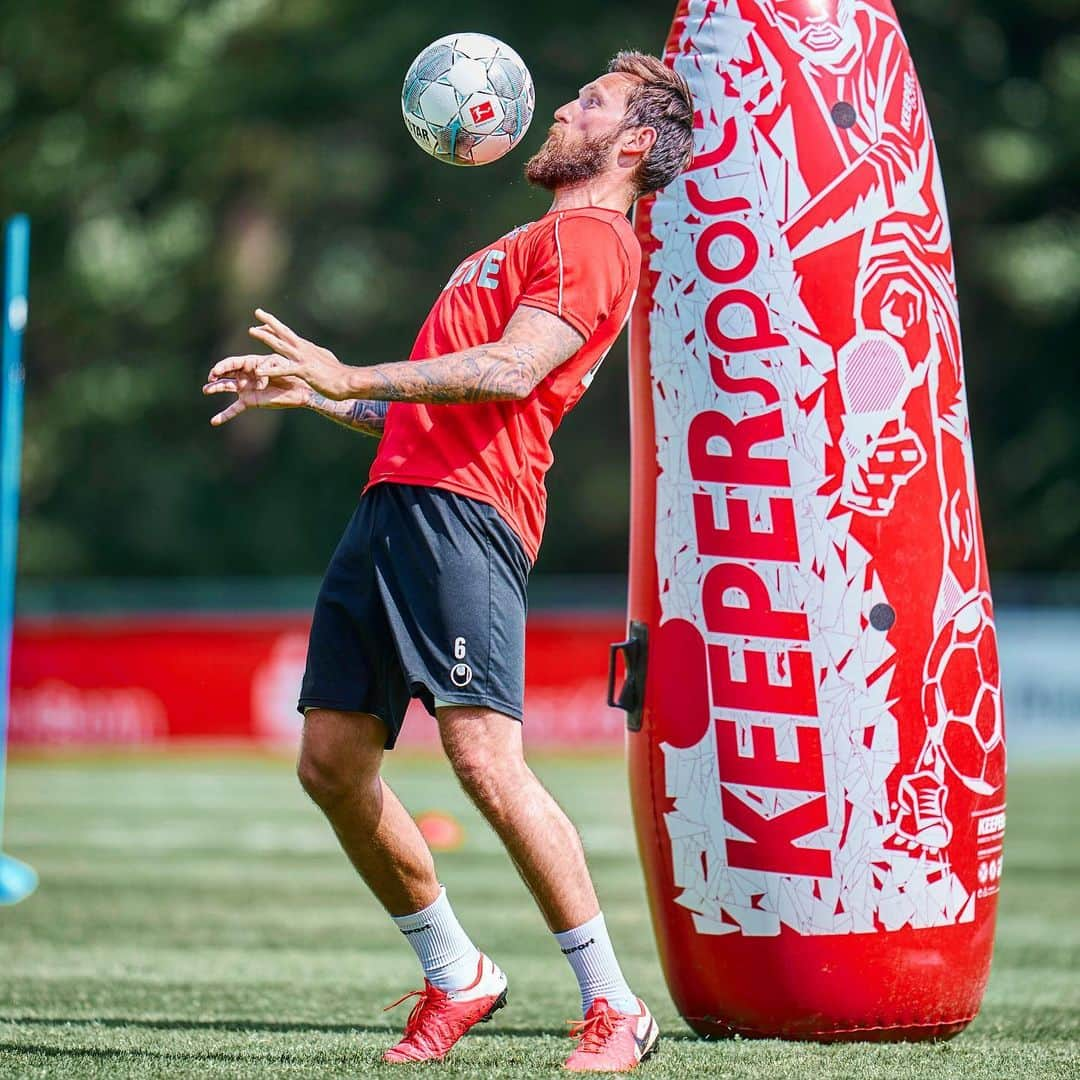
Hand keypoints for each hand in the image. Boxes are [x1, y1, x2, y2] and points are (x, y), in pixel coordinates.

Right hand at [202, 370, 311, 426]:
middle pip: (225, 373)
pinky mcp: (250, 402)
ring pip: (226, 387)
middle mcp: (245, 375)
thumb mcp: (279, 363)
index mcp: (250, 363)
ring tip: (206, 390)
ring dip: (214, 388)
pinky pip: (234, 409)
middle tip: (211, 377)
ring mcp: (245, 389)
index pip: (232, 363)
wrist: (299, 389)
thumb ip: (267, 366)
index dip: (223, 366)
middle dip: (216, 374)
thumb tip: (257, 376)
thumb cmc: (290, 372)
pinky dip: (224, 415)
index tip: (217, 371)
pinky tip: (214, 421)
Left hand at [206, 309, 352, 399]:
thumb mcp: (326, 360)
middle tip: (257, 311)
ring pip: (281, 345)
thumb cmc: (339, 375)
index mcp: (308, 348)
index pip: (289, 335)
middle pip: (284, 332)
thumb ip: (319, 355)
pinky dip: (271, 369)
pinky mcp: (304, 371)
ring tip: (251, 330)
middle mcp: (304, 350)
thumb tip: (319, 352)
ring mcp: (303, 359)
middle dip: (270, 322)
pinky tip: (259, 371)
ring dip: (266, 337)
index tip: (263, 322)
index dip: (276, 328)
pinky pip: (284, 369)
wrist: (348, 382)